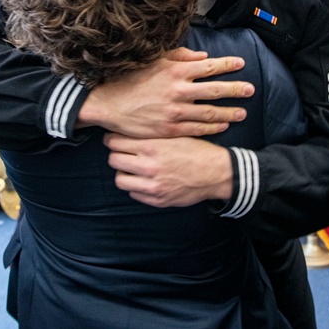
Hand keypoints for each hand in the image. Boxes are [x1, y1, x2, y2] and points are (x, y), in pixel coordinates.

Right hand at [79, 47, 250, 137]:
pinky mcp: (171, 128)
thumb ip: (180, 57)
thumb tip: (203, 56)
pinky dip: (212, 127)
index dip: (227, 64)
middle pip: (215, 90)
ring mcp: (175, 111)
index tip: (241, 63)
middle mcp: (178, 90)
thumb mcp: (154, 61)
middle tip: (251, 90)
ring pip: (210, 112)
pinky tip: (223, 126)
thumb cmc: (130, 79)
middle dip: (236, 89)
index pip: (209, 66)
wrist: (110, 105)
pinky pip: (197, 129)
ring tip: (243, 112)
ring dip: (229, 112)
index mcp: (175, 71)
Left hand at [104, 134, 232, 206]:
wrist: (216, 173)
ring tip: (133, 168)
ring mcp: (152, 185)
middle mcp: (148, 167)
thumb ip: (151, 134)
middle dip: (116, 155)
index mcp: (151, 147)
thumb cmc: (196, 150)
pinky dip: (136, 186)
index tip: (115, 139)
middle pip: (113, 160)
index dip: (113, 139)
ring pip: (120, 180)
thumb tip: (129, 129)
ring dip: (124, 173)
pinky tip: (145, 179)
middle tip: (123, 152)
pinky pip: (134, 194)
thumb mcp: (174, 134)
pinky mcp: (157, 200)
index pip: (115, 142)